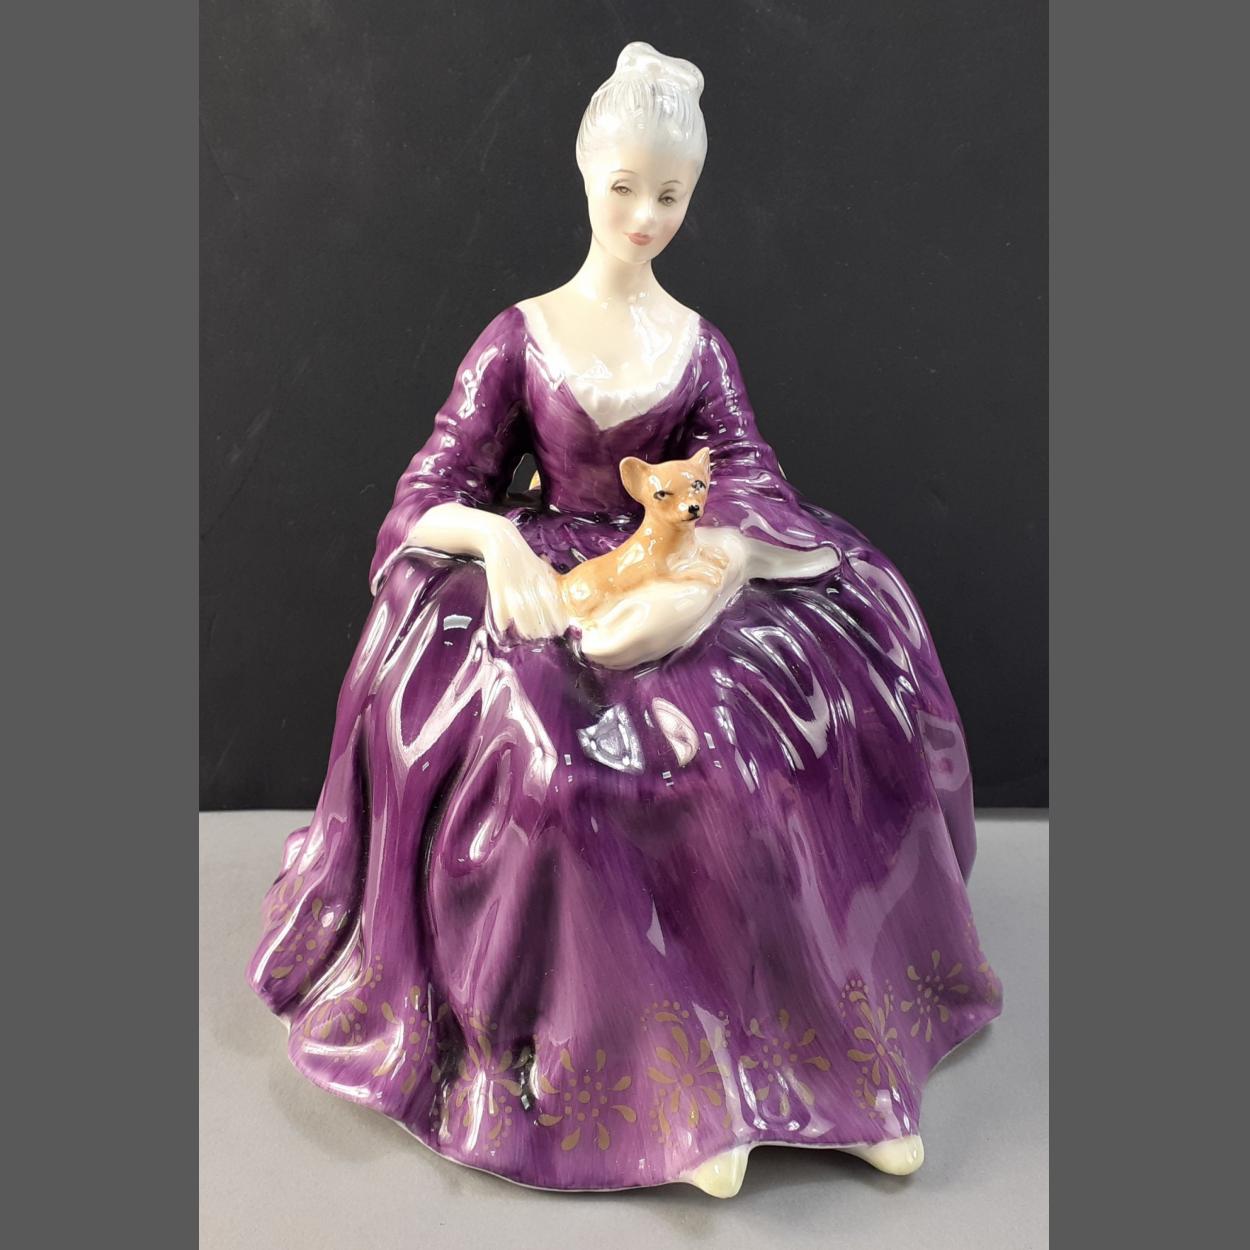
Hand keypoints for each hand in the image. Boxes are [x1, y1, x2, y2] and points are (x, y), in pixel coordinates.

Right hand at [481, 522, 569, 640]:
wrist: (501, 540)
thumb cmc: (524, 557)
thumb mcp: (541, 567)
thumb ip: (550, 582)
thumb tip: (561, 601)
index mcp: (542, 578)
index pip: (554, 603)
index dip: (558, 617)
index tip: (560, 628)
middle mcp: (530, 583)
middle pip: (538, 612)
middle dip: (542, 627)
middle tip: (542, 636)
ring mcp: (513, 585)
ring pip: (520, 612)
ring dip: (524, 626)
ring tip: (527, 635)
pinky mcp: (497, 586)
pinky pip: (500, 607)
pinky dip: (502, 619)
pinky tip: (504, 626)